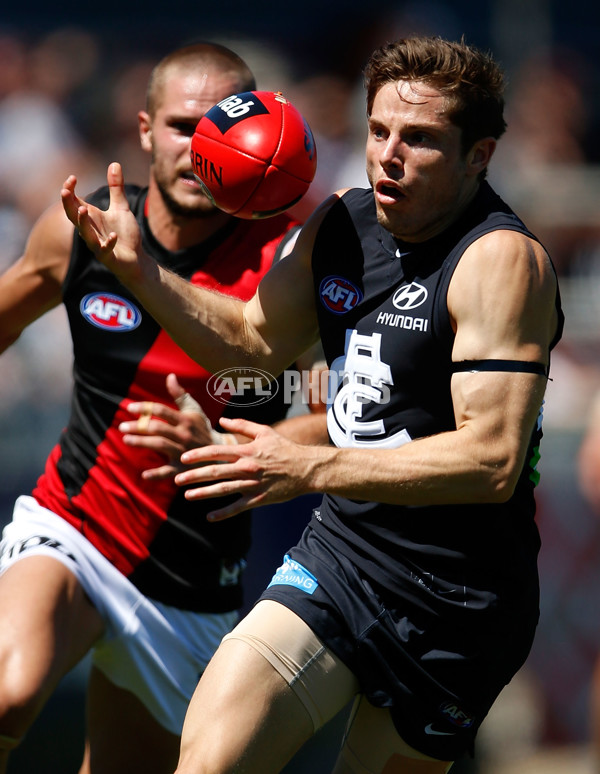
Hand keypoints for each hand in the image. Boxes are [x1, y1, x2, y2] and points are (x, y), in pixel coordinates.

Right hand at [61, 162, 147, 284]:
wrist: (137, 259)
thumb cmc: (125, 234)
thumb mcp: (121, 207)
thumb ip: (116, 188)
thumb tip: (114, 163)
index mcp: (91, 218)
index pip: (74, 203)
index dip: (70, 191)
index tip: (72, 178)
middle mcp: (90, 231)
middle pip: (74, 217)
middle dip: (68, 205)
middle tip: (65, 191)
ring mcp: (98, 245)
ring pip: (86, 235)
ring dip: (83, 223)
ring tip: (83, 209)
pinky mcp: (109, 257)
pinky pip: (105, 251)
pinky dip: (109, 243)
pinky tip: (113, 236)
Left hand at [119, 373, 236, 479]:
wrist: (219, 451)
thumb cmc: (201, 427)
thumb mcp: (194, 409)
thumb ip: (179, 394)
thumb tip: (170, 376)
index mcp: (186, 420)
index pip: (163, 411)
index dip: (146, 408)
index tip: (130, 408)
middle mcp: (184, 435)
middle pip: (159, 429)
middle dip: (139, 427)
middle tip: (122, 426)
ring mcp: (184, 452)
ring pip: (161, 446)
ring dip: (143, 443)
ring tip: (127, 440)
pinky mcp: (183, 468)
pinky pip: (169, 471)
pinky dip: (157, 474)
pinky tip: (143, 474)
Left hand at [174, 416, 314, 519]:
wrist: (306, 468)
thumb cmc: (285, 448)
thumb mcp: (264, 431)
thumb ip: (242, 425)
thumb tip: (221, 421)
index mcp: (247, 451)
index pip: (217, 452)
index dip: (198, 455)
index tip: (183, 458)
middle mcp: (247, 468)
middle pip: (215, 472)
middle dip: (194, 476)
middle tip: (176, 480)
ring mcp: (253, 485)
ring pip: (223, 490)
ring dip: (203, 493)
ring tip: (187, 496)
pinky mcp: (259, 499)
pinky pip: (238, 507)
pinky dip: (224, 513)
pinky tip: (210, 517)